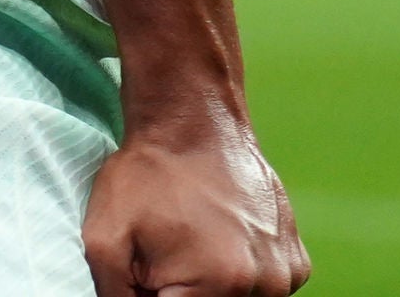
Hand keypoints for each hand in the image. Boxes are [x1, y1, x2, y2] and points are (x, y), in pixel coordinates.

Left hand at [84, 110, 308, 296]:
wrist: (194, 119)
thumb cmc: (146, 175)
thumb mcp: (103, 239)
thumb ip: (113, 295)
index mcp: (222, 284)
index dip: (151, 295)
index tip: (146, 270)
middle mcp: (266, 285)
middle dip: (180, 293)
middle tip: (165, 253)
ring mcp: (286, 275)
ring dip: (210, 288)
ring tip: (190, 245)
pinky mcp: (297, 263)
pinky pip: (261, 290)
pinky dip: (237, 278)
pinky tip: (216, 241)